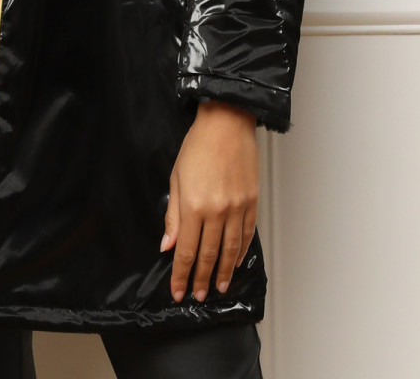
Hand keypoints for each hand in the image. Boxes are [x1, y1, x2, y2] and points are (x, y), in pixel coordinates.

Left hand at [160, 100, 258, 301]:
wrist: (226, 123)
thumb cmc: (198, 146)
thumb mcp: (176, 178)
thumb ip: (173, 214)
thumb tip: (167, 244)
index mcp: (193, 206)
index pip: (185, 251)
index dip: (181, 275)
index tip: (178, 291)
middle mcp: (216, 211)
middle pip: (207, 255)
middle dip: (200, 279)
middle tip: (197, 295)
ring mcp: (236, 208)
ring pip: (230, 250)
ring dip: (223, 272)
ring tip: (218, 288)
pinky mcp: (251, 202)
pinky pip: (246, 234)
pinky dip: (240, 252)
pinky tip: (235, 261)